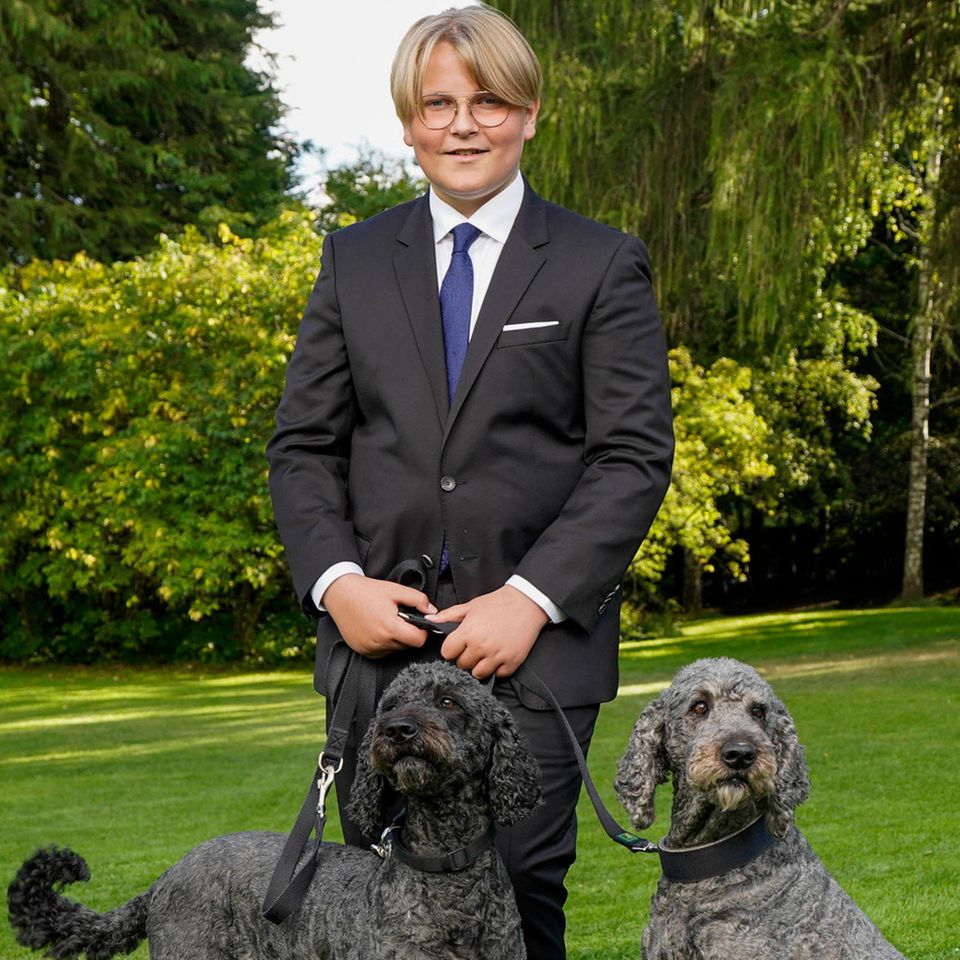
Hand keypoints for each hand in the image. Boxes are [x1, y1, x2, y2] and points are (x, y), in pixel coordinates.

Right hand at [322, 574, 435, 657]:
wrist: (340, 594)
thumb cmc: (366, 591)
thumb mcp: (396, 590)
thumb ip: (418, 600)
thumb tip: (432, 611)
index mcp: (389, 627)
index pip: (418, 641)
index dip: (422, 631)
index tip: (418, 622)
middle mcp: (379, 642)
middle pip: (407, 645)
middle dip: (408, 633)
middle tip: (399, 618)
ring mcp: (370, 649)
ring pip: (395, 649)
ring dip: (396, 639)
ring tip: (387, 621)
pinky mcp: (363, 651)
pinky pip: (382, 652)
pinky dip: (384, 643)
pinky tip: (378, 628)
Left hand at [429, 585, 547, 678]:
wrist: (526, 603)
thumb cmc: (498, 603)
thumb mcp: (471, 606)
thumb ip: (448, 615)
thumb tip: (430, 619)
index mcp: (468, 632)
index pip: (447, 653)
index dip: (451, 649)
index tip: (457, 646)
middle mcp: (481, 646)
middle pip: (462, 665)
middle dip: (465, 657)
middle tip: (473, 647)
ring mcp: (497, 656)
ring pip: (477, 674)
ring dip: (479, 666)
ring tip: (484, 653)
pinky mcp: (512, 662)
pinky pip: (498, 674)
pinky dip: (497, 667)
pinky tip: (498, 654)